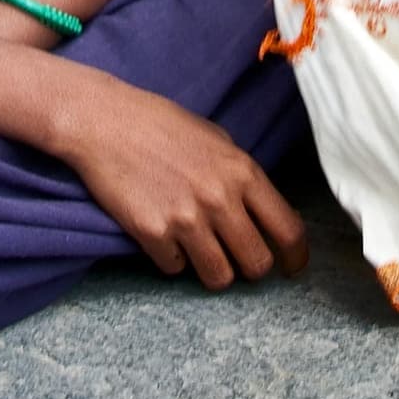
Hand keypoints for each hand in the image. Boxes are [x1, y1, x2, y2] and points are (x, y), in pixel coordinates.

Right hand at [39, 64, 307, 286]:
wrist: (103, 120)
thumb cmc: (159, 124)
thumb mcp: (215, 139)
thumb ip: (241, 177)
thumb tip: (262, 213)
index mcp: (242, 172)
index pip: (288, 231)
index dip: (295, 259)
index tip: (291, 269)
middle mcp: (220, 198)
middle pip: (257, 264)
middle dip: (250, 269)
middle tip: (236, 260)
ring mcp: (186, 219)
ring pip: (219, 277)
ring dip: (212, 270)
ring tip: (198, 251)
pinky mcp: (152, 233)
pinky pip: (175, 269)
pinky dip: (171, 259)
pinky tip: (162, 235)